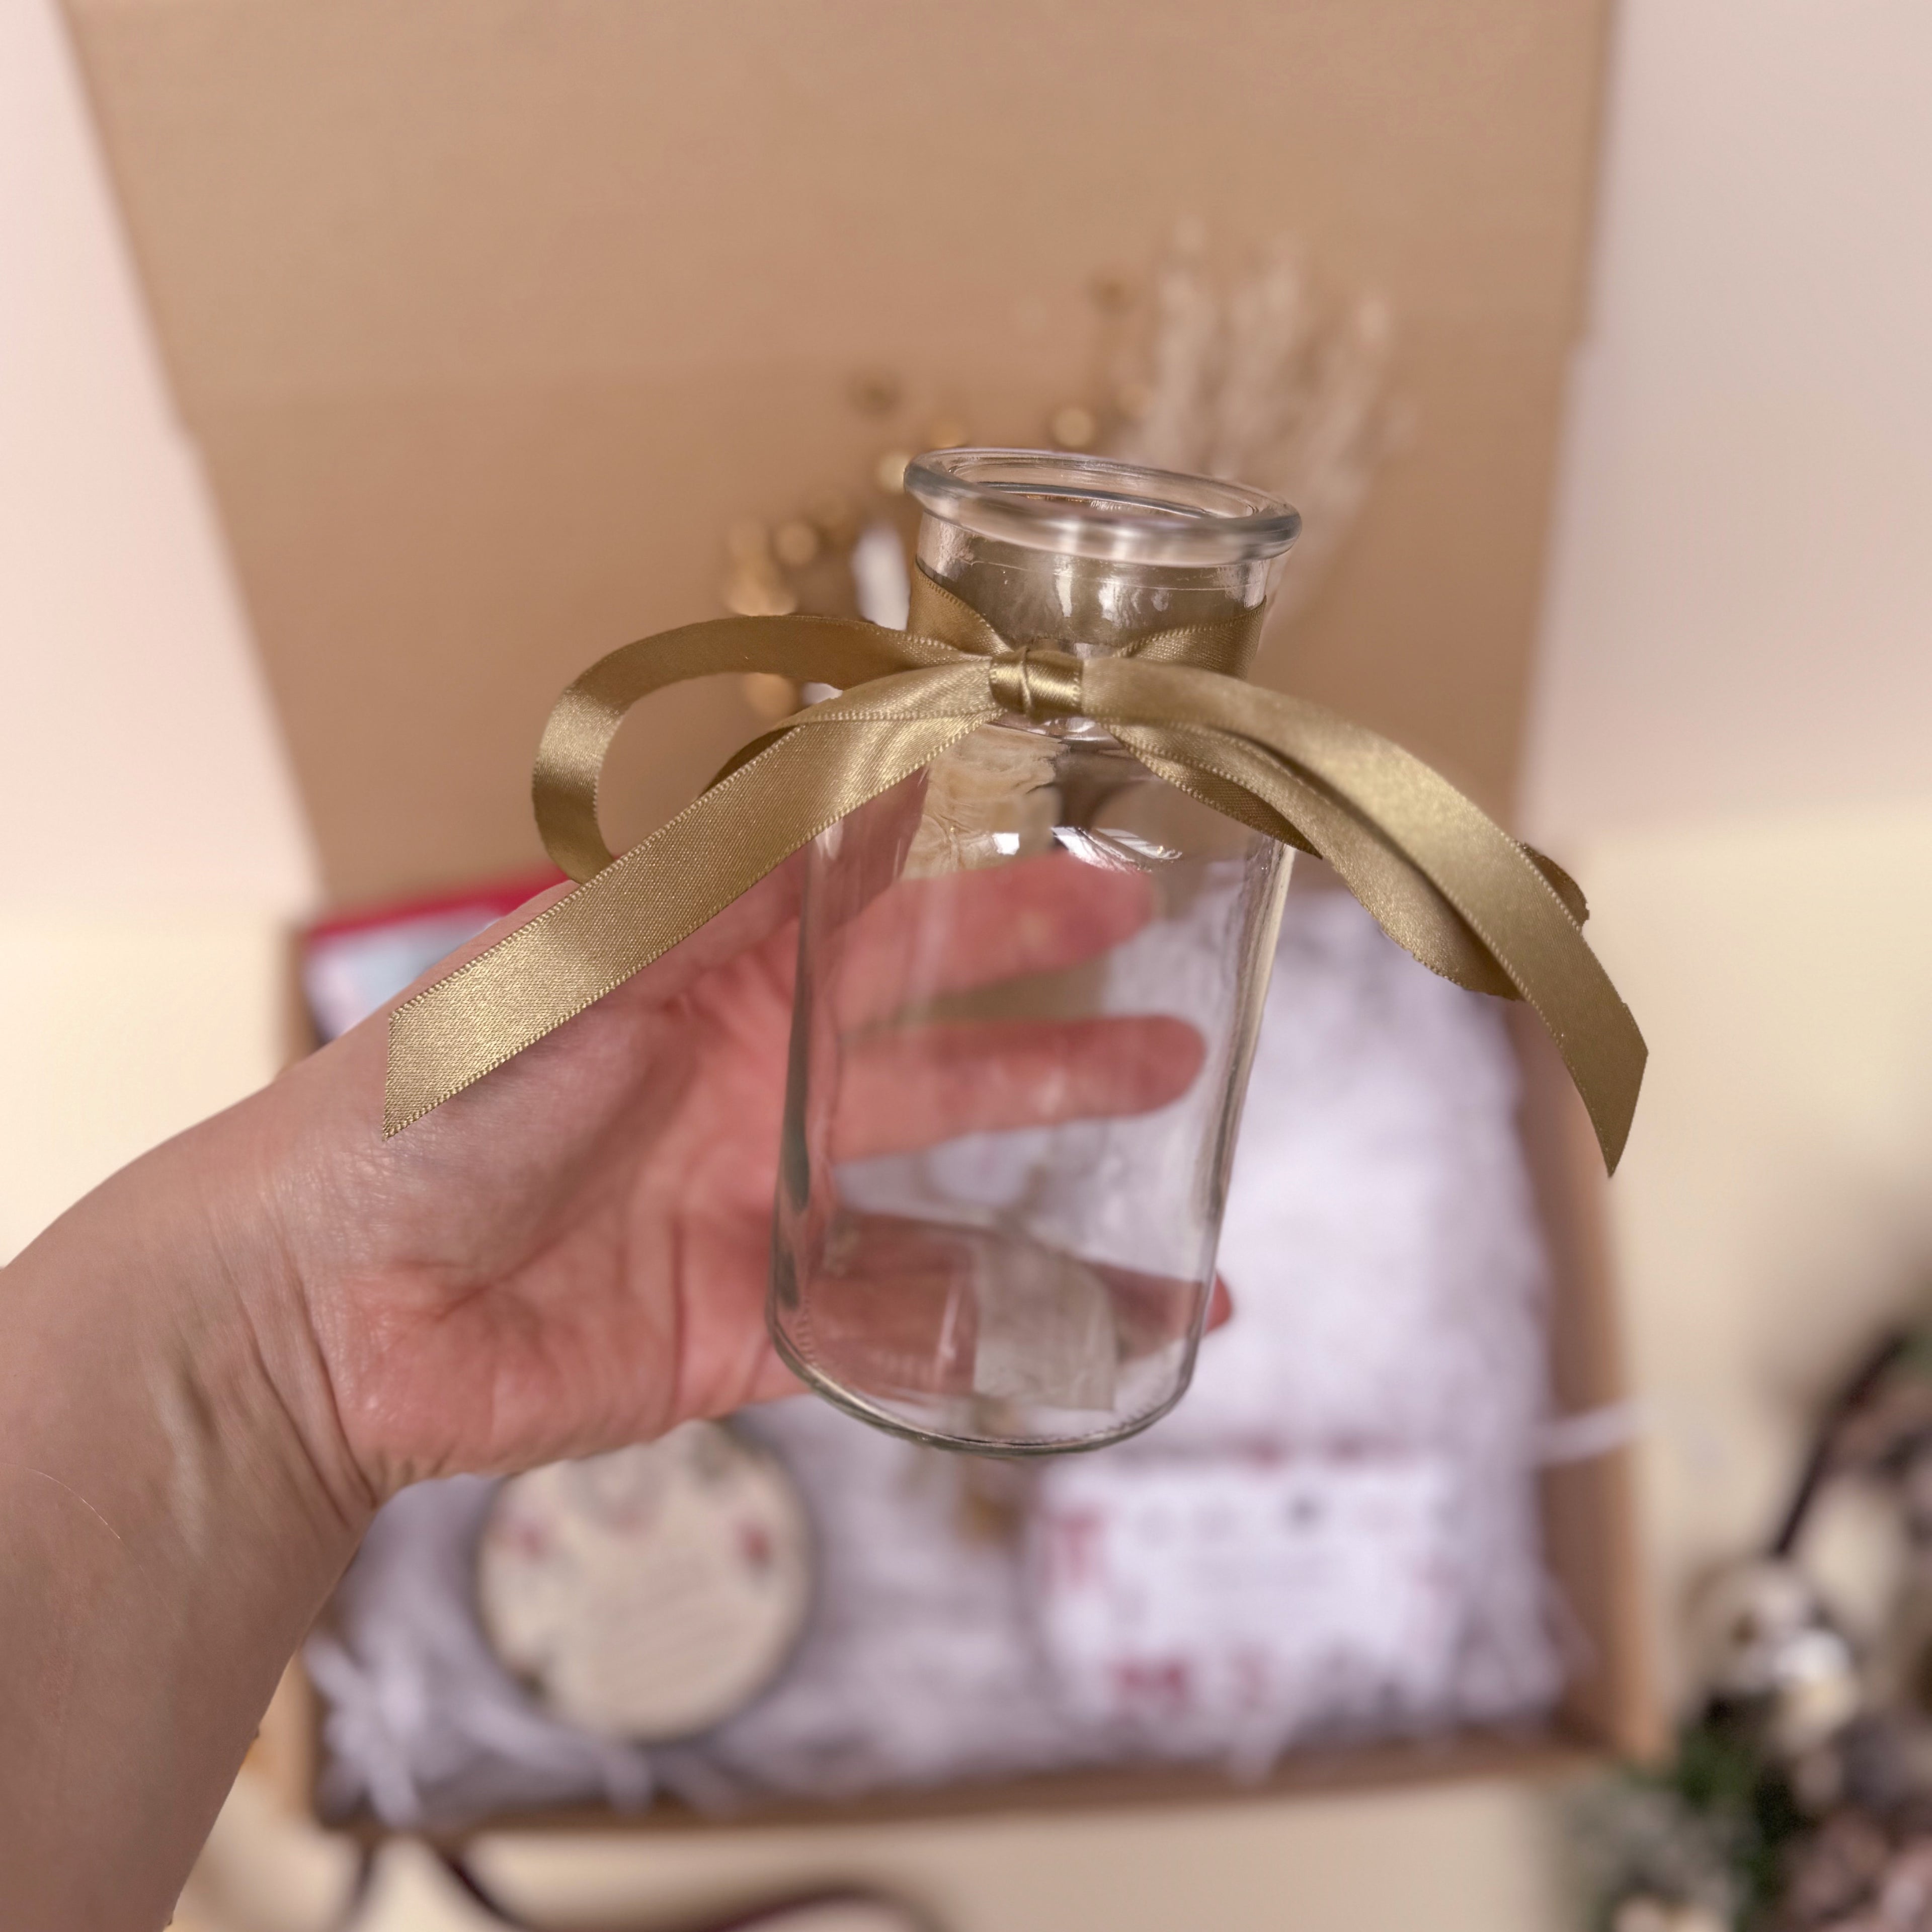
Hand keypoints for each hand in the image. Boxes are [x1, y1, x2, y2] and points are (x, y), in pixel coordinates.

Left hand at [259, 851, 1203, 1503]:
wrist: (323, 1306)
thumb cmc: (425, 1104)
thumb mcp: (586, 965)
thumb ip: (733, 877)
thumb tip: (864, 753)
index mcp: (710, 979)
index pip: (877, 913)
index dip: (985, 888)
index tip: (1094, 853)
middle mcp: (752, 1085)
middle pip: (937, 1042)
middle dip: (1052, 1019)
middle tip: (1173, 1007)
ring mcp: (763, 1208)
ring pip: (945, 1178)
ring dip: (1058, 1156)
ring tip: (1175, 1132)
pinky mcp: (760, 1328)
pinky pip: (909, 1323)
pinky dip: (1015, 1327)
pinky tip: (1118, 1325)